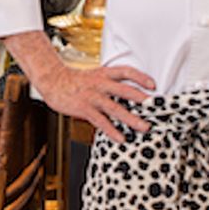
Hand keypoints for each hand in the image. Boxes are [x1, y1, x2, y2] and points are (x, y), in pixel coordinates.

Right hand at [31, 62, 156, 142]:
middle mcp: (100, 83)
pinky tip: (121, 138)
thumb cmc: (75, 81)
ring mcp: (92, 96)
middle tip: (155, 108)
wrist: (52, 81)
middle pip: (124, 90)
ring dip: (131, 118)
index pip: (126, 71)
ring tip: (144, 127)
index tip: (153, 85)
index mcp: (104, 74)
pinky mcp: (84, 108)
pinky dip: (112, 130)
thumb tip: (127, 94)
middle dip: (141, 99)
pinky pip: (100, 121)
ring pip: (115, 107)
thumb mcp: (94, 76)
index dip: (140, 77)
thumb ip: (109, 83)